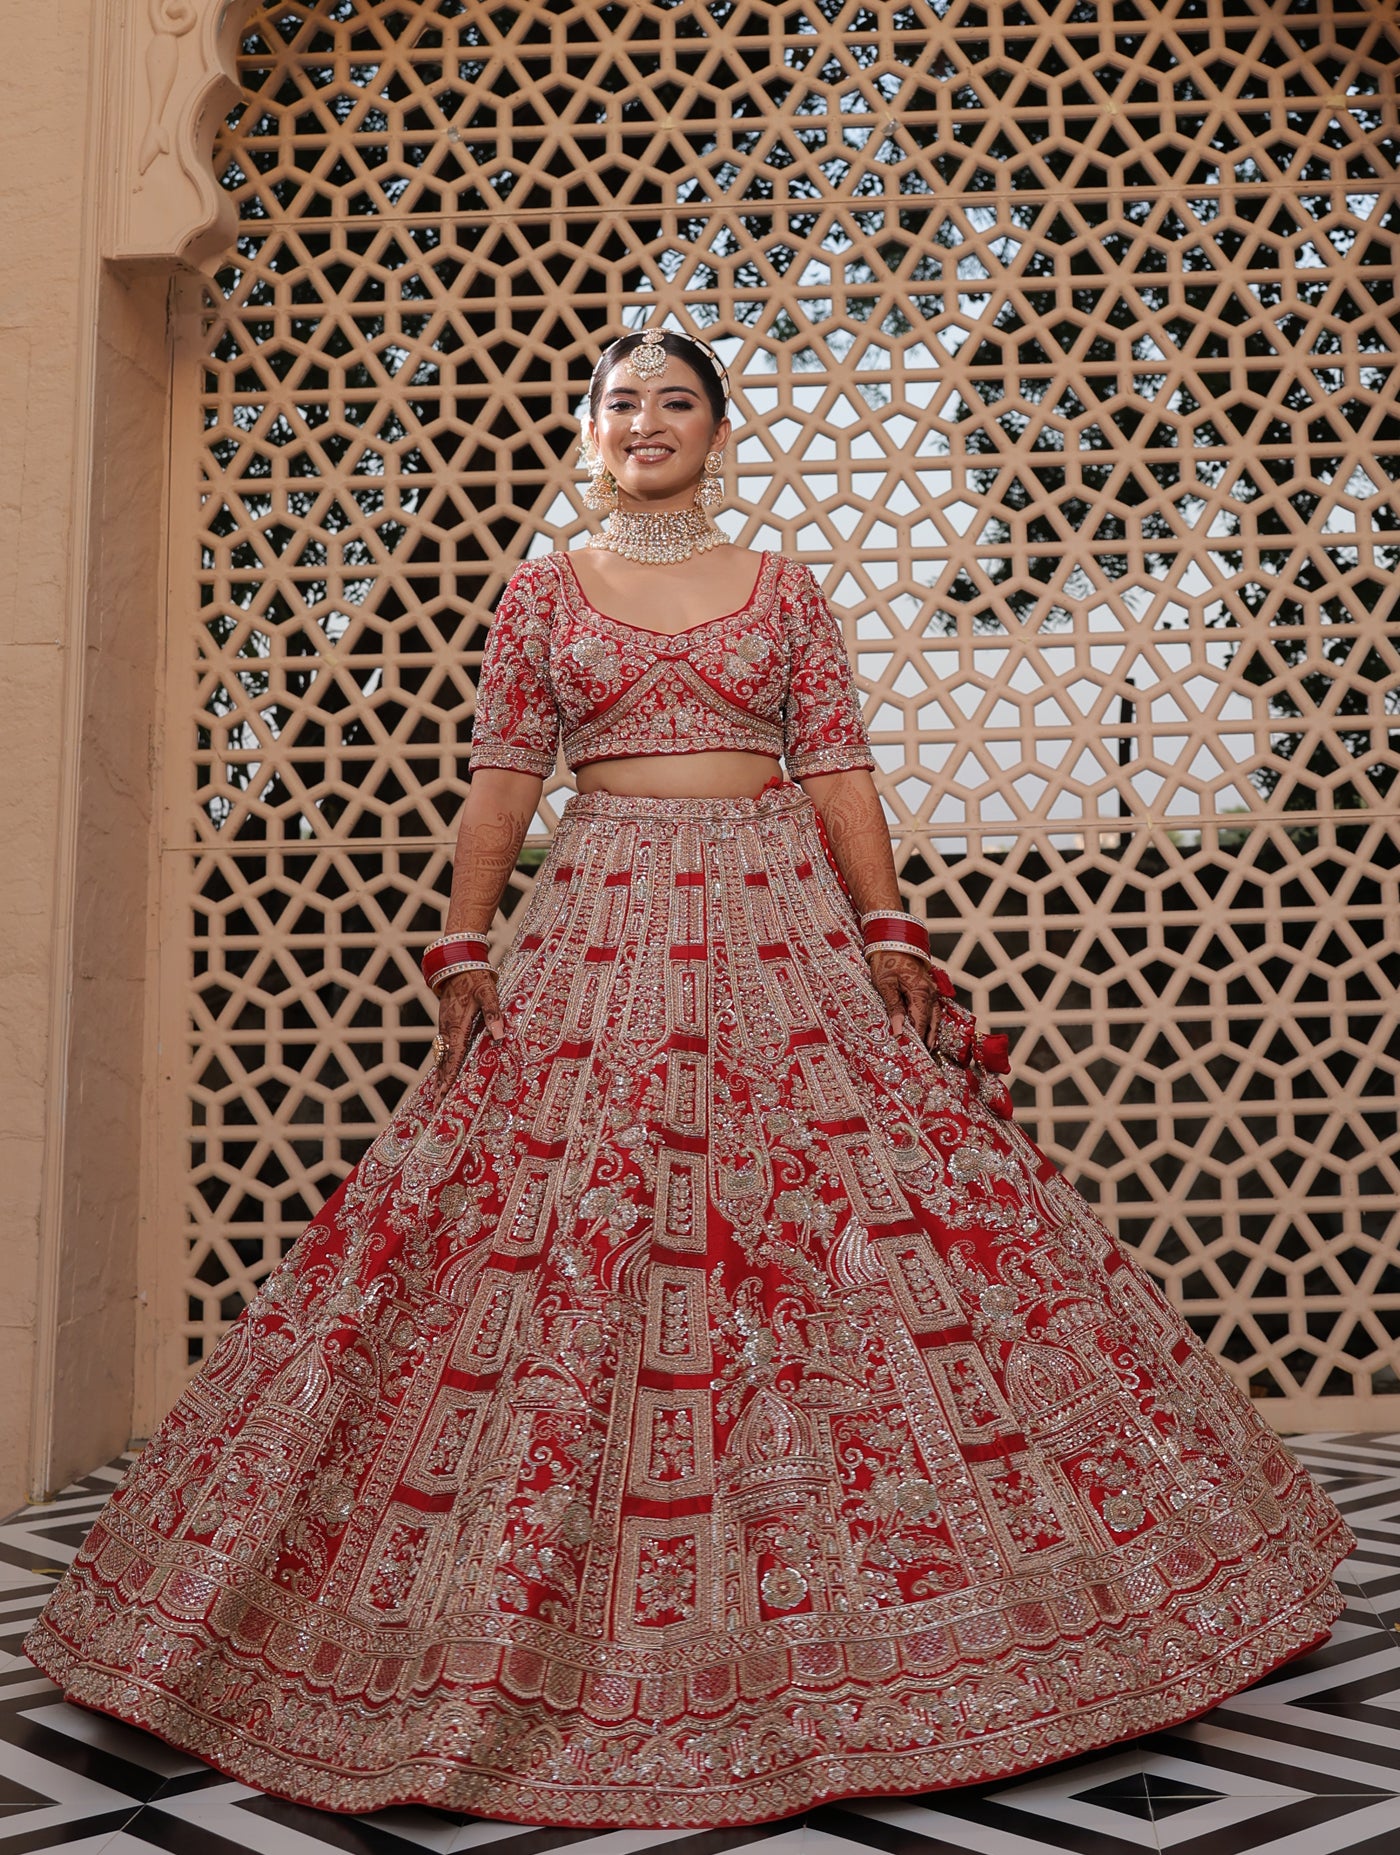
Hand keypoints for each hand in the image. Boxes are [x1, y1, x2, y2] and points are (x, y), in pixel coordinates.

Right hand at [430, 969, 504, 1107]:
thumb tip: (501, 1034)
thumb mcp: (488, 993)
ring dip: (440, 1077)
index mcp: (457, 1026)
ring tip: (438, 1097)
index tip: (443, 1095)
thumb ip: (494, 1013)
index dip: (449, 1078)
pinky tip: (442, 1073)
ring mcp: (444, 1029)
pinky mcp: (445, 1026)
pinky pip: (443, 1050)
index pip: (453, 1058)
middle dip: (440, 1085)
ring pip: (441, 1057)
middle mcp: (447, 1030)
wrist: (458, 965)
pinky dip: (441, 1065)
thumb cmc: (475, 980)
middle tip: (437, 1106)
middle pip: (443, 1063)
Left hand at [868, 948, 941, 1046]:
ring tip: (928, 1048)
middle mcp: (930, 992)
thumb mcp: (885, 984)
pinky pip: (932, 1008)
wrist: (893, 941)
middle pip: (932, 1022)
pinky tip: (926, 1029)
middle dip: (927, 1039)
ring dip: (932, 1032)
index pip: (920, 1022)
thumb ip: (893, 1007)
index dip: (917, 1038)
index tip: (912, 1053)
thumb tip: (898, 1030)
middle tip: (923, 1057)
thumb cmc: (886, 960)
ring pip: (935, 1016)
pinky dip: (930, 1021)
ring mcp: (931, 989)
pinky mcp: (927, 988)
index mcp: (920, 992)